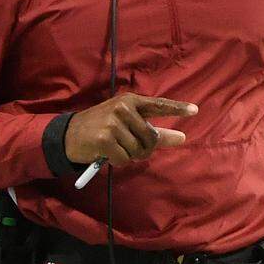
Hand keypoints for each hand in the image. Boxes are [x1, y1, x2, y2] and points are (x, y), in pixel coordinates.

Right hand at [64, 92, 197, 165]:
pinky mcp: (105, 139)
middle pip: (151, 137)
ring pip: (138, 150)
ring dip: (129, 156)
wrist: (69, 134)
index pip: (159, 105)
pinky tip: (106, 154)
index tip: (194, 110)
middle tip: (129, 148)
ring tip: (115, 148)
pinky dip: (117, 162)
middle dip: (144, 149)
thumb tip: (182, 138)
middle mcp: (123, 108)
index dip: (177, 109)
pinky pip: (124, 159)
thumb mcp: (128, 124)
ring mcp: (114, 122)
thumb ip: (155, 131)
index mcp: (131, 101)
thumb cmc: (102, 128)